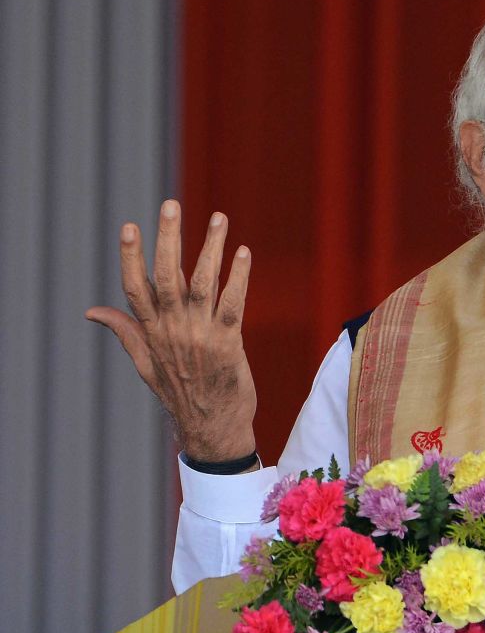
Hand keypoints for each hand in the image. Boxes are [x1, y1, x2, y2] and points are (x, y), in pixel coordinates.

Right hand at [85, 200, 257, 463]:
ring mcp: (200, 335)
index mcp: (152, 332)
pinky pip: (234, 303)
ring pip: (204, 283)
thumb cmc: (181, 393)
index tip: (130, 226)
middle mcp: (173, 329)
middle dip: (169, 238)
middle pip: (167, 276)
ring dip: (211, 248)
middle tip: (171, 205)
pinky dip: (239, 277)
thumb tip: (93, 310)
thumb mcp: (145, 364)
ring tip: (219, 218)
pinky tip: (244, 253)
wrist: (212, 428)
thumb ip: (125, 331)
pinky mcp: (228, 342)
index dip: (131, 256)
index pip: (135, 288)